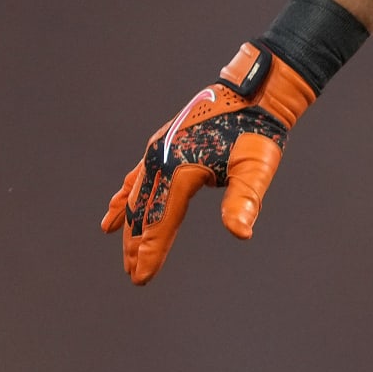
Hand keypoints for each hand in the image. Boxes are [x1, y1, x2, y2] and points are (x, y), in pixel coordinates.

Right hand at [101, 42, 314, 284]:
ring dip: (131, 225)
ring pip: (138, 196)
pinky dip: (126, 196)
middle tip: (134, 274)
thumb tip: (241, 233)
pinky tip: (114, 209)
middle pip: (144, 212)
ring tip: (126, 251)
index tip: (141, 279)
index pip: (161, 221)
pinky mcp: (163, 144)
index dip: (151, 252)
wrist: (254, 93)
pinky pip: (138, 176)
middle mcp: (162, 160)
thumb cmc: (258, 132)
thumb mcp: (256, 167)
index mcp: (182, 170)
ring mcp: (159, 151)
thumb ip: (244, 201)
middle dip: (137, 245)